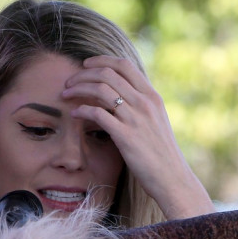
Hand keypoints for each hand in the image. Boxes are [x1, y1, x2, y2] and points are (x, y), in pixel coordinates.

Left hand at [63, 56, 214, 218]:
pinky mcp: (126, 136)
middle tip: (69, 82)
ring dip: (78, 89)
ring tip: (65, 95)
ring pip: (100, 90)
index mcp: (152, 96)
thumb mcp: (157, 121)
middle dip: (83, 74)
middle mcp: (145, 103)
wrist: (172, 178)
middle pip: (108, 74)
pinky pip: (97, 114)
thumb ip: (142, 106)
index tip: (85, 64)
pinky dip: (82, 110)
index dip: (101, 60)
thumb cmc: (162, 154)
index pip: (124, 65)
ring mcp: (135, 118)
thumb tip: (123, 96)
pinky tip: (74, 114)